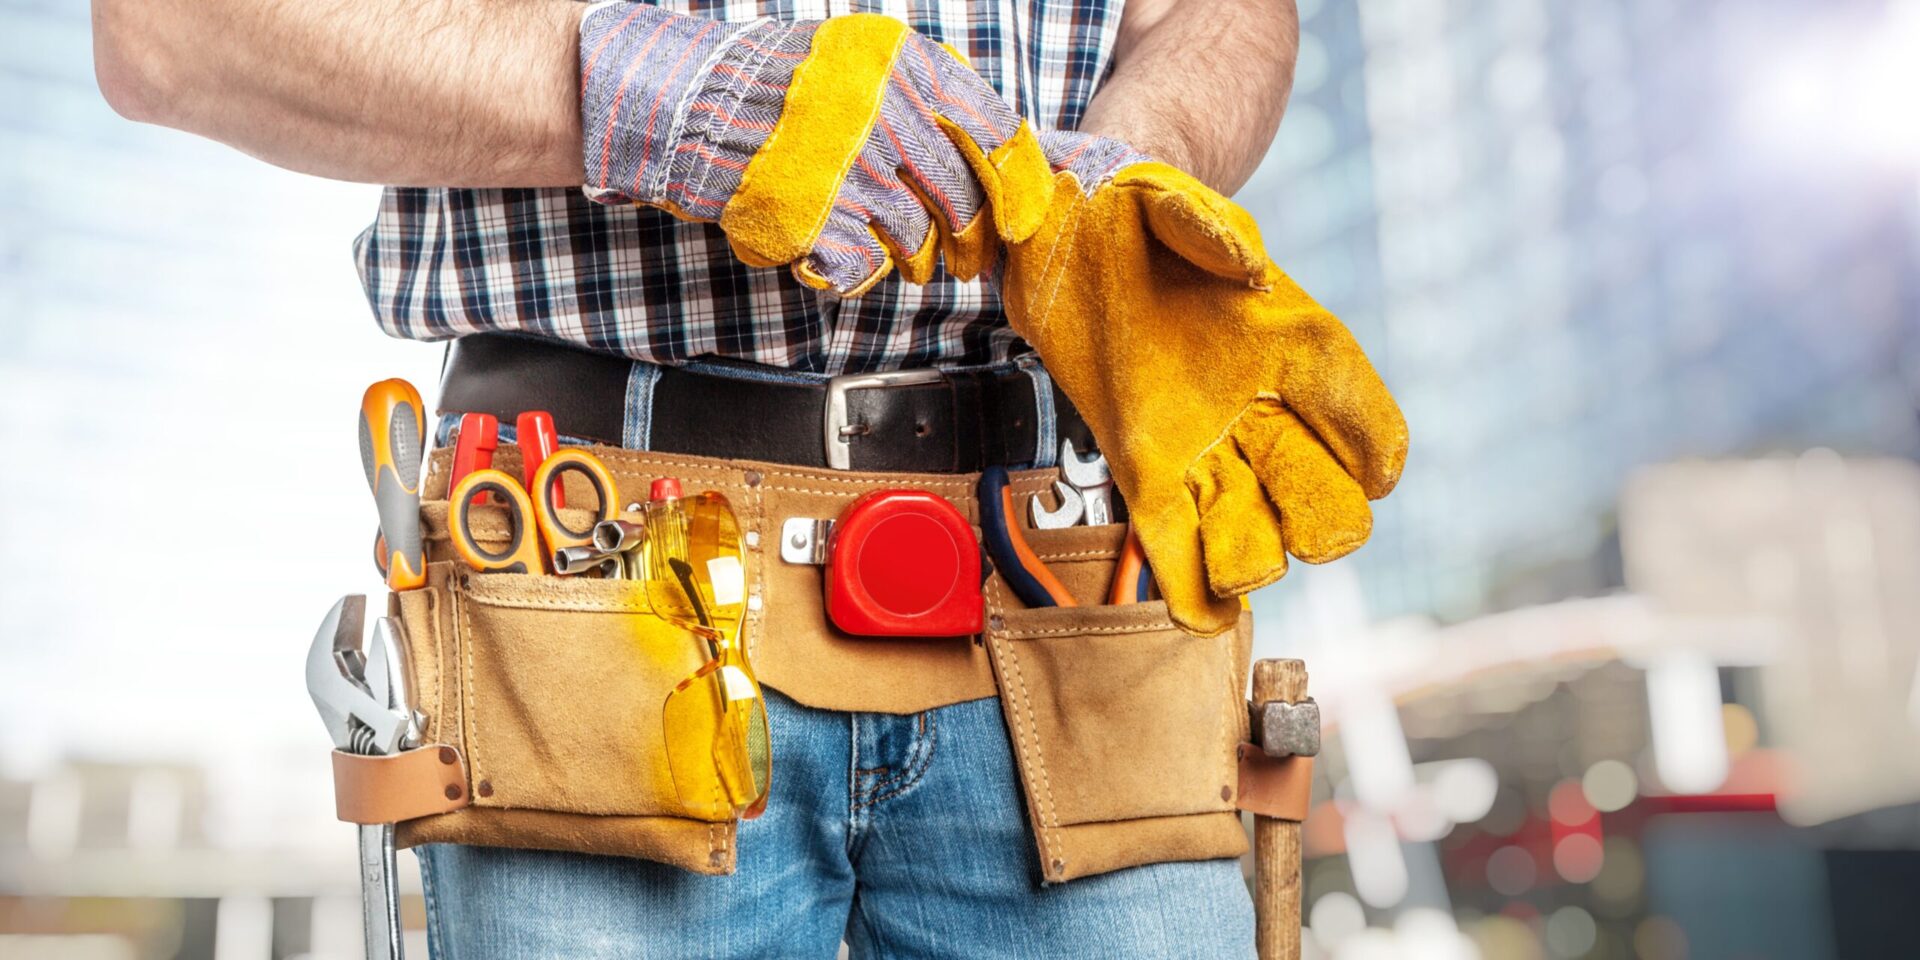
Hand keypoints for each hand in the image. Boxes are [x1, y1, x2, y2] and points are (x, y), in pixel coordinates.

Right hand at [579, 4, 1053, 295]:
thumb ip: (925, 95)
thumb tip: (991, 154)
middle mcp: (887, 111)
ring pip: (916, 238)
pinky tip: (836, 254)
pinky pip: (864, 263)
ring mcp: (851, 167)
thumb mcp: (861, 60)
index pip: (995, 132)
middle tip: (966, 258)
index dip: (1019, 185)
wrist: (686, 103)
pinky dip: (857, 270)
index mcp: (908, 64)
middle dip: (970, 241)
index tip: (1020, 217)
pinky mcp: (815, 218)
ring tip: (897, 255)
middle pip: (963, 198)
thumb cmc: (777, 85)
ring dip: (912, 257)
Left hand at [1004, 130, 1407, 634]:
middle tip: (1291, 525)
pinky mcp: (1143, 468)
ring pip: (1254, 531)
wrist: (1068, 227)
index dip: (1374, 449)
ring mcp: (1203, 446)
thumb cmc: (1136, 209)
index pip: (1361, 414)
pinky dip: (1191, 581)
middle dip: (1319, 522)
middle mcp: (1260, 409)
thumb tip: (1250, 266)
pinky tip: (1202, 610)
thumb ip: (1209, 227)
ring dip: (1253, 559)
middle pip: (1320, 496)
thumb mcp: (1169, 199)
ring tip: (1233, 569)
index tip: (1374, 472)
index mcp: (1291, 343)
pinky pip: (1177, 537)